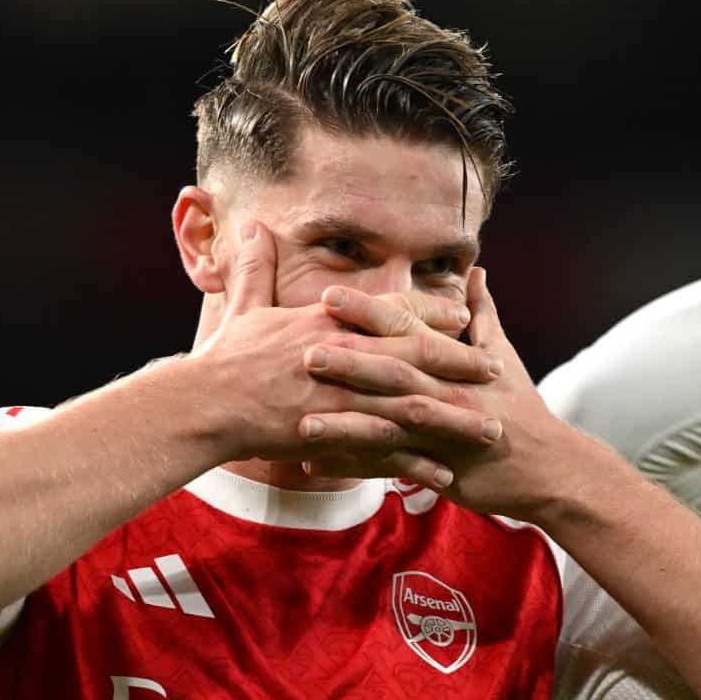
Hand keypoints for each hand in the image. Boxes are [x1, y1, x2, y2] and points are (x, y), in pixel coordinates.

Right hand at [186, 220, 502, 485]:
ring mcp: (340, 394)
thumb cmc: (223, 357)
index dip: (431, 312)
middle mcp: (342, 353)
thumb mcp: (244, 306)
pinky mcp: (333, 432)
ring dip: (454, 417)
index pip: (391, 310)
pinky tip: (445, 472)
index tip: (465, 315)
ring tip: (489, 428)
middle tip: (497, 369)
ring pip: (411, 404)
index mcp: (329, 321)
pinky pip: (384, 448)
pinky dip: (416, 461)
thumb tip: (251, 227)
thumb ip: (256, 269)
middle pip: (415, 355)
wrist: (203, 404)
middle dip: (460, 363)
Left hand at [311, 269, 594, 519]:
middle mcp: (450, 392)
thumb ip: (483, 314)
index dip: (370, 313)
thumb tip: (477, 273)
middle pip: (396, 372)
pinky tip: (312, 466)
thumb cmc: (523, 408)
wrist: (550, 468)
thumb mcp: (505, 355)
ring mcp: (446, 433)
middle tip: (303, 349)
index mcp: (458, 361)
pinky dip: (353, 467)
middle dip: (350, 360)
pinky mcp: (442, 469)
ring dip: (346, 422)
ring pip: (392, 423)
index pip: (409, 328)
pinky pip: (391, 468)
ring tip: (301, 420)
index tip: (328, 297)